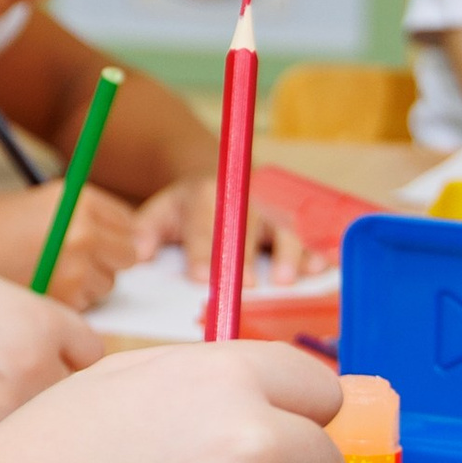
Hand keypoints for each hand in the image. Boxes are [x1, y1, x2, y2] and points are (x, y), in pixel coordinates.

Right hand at [0, 181, 140, 307]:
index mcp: (78, 201)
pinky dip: (63, 308)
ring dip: (82, 288)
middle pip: (125, 258)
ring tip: (35, 277)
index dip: (108, 234)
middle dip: (100, 263)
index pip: (128, 224)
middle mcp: (83, 234)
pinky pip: (82, 312)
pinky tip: (28, 294)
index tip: (85, 240)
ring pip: (104, 288)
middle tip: (57, 262)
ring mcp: (73, 274)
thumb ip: (82, 221)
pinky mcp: (59, 310)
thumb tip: (135, 248)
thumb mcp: (34, 206)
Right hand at [0, 254, 102, 423]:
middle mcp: (37, 363)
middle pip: (75, 394)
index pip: (91, 352)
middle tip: (11, 379)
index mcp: (43, 319)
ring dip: (23, 415)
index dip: (68, 356)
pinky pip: (6, 440)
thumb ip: (36, 328)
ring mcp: (8, 404)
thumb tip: (61, 364)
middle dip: (50, 389)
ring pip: (41, 422)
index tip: (50, 358)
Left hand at [133, 175, 312, 285]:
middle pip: (247, 225)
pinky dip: (317, 248)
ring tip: (287, 279)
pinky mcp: (294, 215)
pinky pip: (311, 231)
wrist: (220, 176)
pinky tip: (323, 266)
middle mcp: (242, 196)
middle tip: (248, 286)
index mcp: (205, 194)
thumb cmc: (188, 206)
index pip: (203, 225)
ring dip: (288, 253)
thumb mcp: (159, 211)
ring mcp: (272, 205)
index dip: (203, 252)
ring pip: (284, 225)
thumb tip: (138, 253)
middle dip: (247, 256)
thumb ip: (144, 231)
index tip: (202, 277)